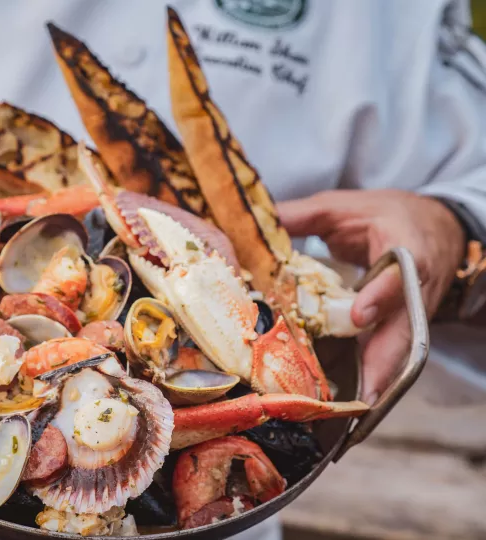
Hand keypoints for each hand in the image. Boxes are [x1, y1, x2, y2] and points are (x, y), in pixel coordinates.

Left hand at [277, 189, 464, 401]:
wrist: (437, 226)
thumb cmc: (386, 214)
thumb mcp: (342, 206)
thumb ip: (302, 216)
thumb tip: (256, 223)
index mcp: (404, 247)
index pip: (398, 273)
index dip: (381, 296)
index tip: (360, 316)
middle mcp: (416, 286)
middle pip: (405, 327)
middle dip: (383, 362)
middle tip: (361, 397)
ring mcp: (414, 311)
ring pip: (401, 350)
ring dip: (379, 380)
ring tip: (355, 413)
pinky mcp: (406, 326)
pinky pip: (392, 353)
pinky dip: (374, 377)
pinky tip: (354, 402)